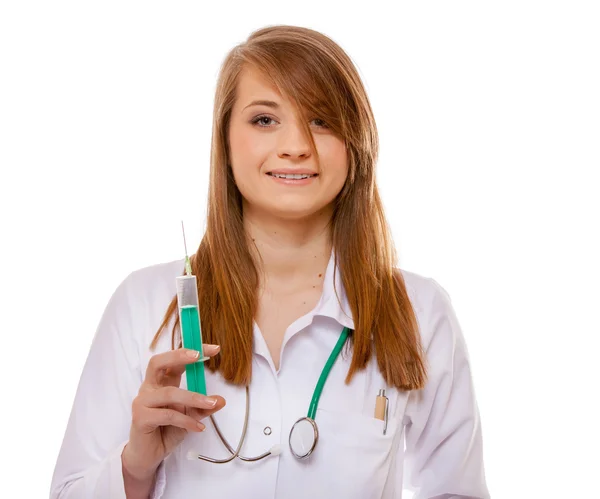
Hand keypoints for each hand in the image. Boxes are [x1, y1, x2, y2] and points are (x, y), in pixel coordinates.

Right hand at [122, 344, 225, 479]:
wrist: (148, 456)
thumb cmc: (167, 431)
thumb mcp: (190, 416)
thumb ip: (203, 407)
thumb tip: (221, 400)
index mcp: (161, 382)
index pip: (174, 360)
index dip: (191, 351)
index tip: (214, 349)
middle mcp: (149, 388)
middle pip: (157, 363)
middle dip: (178, 356)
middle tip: (198, 356)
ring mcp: (142, 402)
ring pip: (169, 393)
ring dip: (193, 397)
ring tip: (210, 404)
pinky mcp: (140, 418)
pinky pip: (167, 415)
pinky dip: (186, 420)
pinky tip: (198, 427)